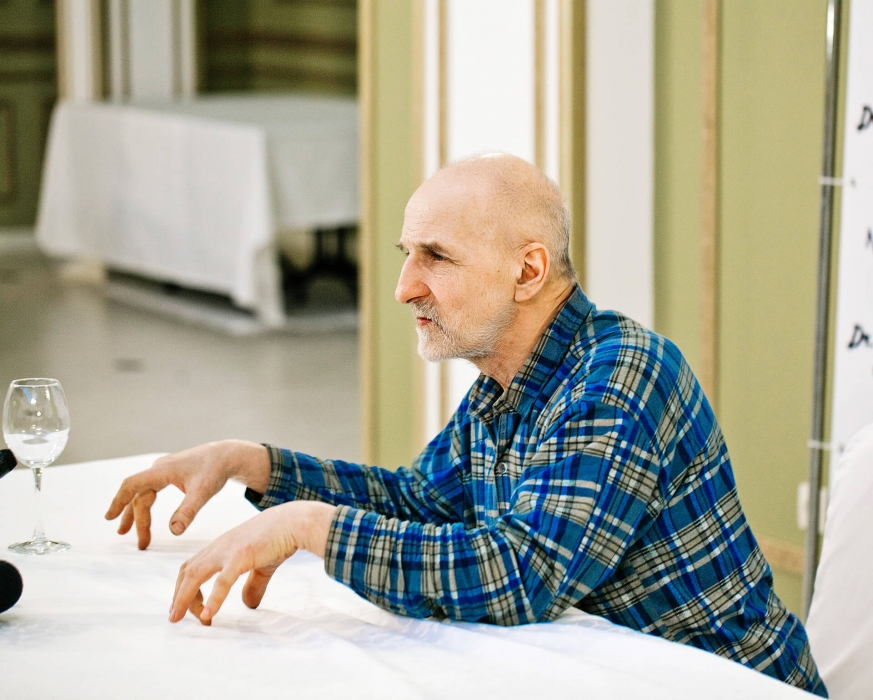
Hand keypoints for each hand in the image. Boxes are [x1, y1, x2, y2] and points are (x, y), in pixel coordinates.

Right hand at [105, 440, 270, 548]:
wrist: (226, 455)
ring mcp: (163, 470)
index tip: (109, 517)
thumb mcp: (203, 492)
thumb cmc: (215, 471)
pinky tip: (144, 516)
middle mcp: (159, 468)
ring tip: (128, 533)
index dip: (119, 501)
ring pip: (144, 494)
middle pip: (140, 496)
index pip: (132, 485)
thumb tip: (174, 531)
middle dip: (138, 520)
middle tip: (142, 544)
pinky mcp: (169, 474)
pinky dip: (146, 505)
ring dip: (138, 514)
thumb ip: (188, 511)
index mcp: (162, 470)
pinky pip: (151, 491)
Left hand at [170, 500, 335, 624]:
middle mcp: (219, 547)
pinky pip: (222, 581)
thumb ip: (253, 584)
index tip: (186, 608)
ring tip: (180, 618)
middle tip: (177, 617)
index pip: (192, 566)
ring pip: (195, 575)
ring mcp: (228, 551)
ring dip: (185, 598)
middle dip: (179, 595)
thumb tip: (247, 604)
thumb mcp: (262, 564)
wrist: (296, 521)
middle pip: (187, 571)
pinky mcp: (241, 556)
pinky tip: (207, 615)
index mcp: (222, 546)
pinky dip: (212, 599)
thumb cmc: (280, 538)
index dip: (184, 587)